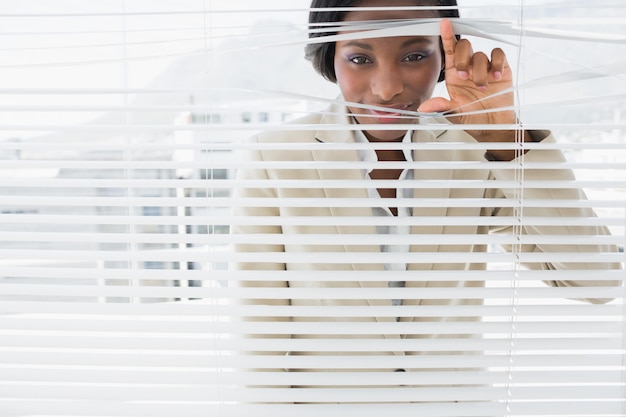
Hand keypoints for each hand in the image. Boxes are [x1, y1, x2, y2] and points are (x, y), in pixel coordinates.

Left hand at [419, 19, 527, 158]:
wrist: (492, 124)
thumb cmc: (473, 117)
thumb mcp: (454, 113)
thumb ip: (441, 107)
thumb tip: (423, 107)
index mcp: (454, 75)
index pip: (449, 51)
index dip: (447, 36)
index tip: (444, 25)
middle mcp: (468, 68)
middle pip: (464, 47)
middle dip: (462, 59)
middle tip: (465, 77)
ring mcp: (484, 67)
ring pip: (480, 54)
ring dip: (479, 71)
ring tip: (482, 88)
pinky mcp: (500, 69)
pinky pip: (498, 55)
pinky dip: (496, 64)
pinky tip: (495, 77)